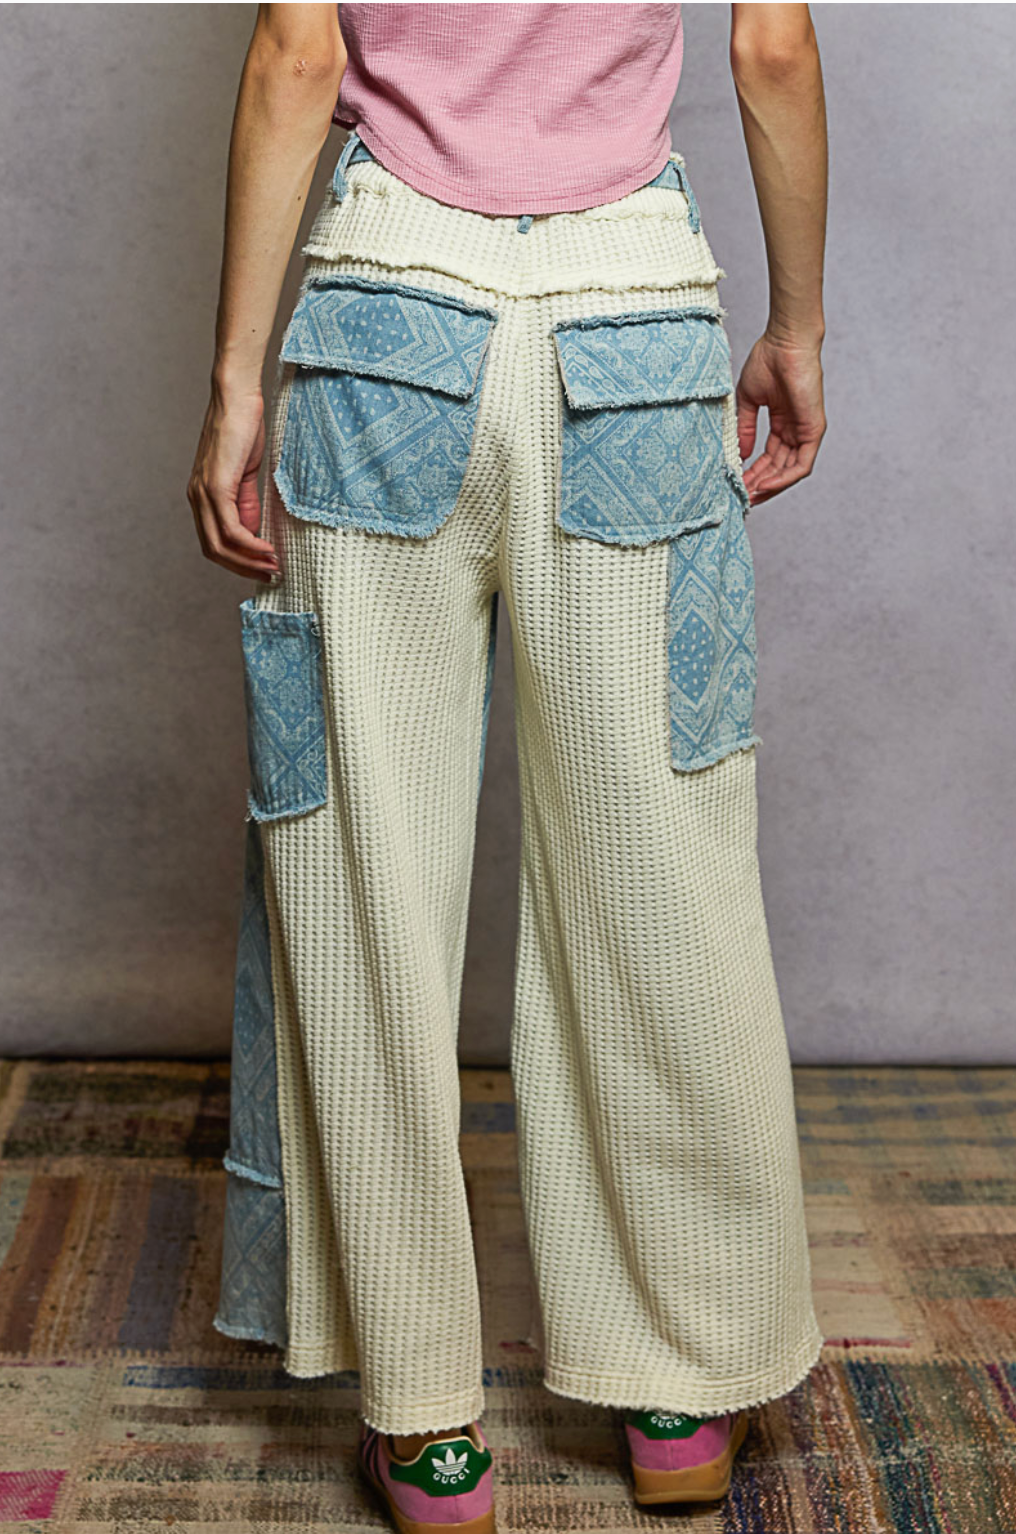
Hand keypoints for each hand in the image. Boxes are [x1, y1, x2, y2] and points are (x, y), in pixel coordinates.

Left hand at [187, 381, 279, 580]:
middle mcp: (196, 498)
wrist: (237, 397)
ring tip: (273, 566)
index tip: (263, 568)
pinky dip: (250, 545)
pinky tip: (268, 549)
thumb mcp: (245, 475)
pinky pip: (231, 529)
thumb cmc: (243, 429)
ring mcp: (203, 493)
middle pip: (214, 551)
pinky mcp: (216, 486)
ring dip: (248, 562)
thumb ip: (246, 504)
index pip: (213, 543)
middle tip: (270, 575)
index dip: (237, 562)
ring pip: (220, 545)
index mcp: (201, 496)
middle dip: (243, 569)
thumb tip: (253, 533)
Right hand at [735, 332, 825, 506]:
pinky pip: (801, 465)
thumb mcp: (749, 401)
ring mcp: (806, 432)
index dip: (753, 473)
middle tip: (741, 497)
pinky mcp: (814, 430)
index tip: (736, 485)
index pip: (769, 458)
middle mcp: (796, 431)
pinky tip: (765, 485)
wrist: (785, 343)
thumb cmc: (768, 361)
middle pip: (779, 469)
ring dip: (770, 487)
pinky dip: (783, 479)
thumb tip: (741, 455)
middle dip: (759, 485)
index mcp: (783, 424)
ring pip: (790, 472)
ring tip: (750, 496)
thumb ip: (745, 429)